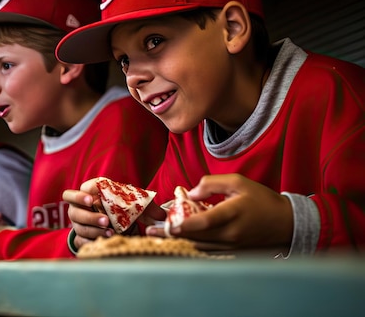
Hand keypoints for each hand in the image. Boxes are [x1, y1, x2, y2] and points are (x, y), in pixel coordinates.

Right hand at [62, 178, 113, 249]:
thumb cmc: (108, 202)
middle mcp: (74, 212)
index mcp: (77, 199)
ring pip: (81, 230)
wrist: (113, 220)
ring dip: (96, 231)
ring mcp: (77, 226)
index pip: (68, 195)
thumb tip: (103, 189)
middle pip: (75, 214)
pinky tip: (106, 239)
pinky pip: (83, 242)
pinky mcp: (81, 239)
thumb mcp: (108, 192)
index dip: (78, 198)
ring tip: (111, 232)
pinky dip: (94, 242)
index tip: (91, 200)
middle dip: (91, 218)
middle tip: (106, 220)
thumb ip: (104, 189)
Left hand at [146, 174, 292, 253]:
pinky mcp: (231, 252)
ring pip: (199, 246)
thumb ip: (212, 184)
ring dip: (178, 242)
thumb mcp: (238, 182)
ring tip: (157, 237)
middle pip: (196, 236)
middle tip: (150, 230)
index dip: (185, 224)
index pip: (205, 222)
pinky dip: (191, 246)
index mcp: (232, 214)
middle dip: (171, 234)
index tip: (168, 224)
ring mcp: (231, 246)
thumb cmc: (260, 199)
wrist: (285, 223)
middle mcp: (230, 234)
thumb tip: (190, 193)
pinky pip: (207, 251)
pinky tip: (178, 241)